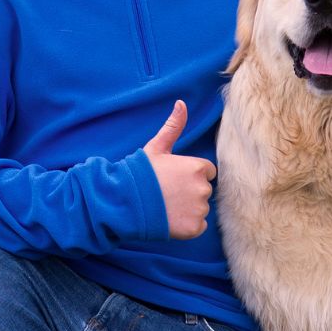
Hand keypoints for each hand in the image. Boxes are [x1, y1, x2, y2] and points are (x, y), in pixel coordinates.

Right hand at [144, 100, 216, 238]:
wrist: (126, 203)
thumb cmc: (140, 174)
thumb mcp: (156, 147)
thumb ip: (173, 126)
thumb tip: (181, 102)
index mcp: (197, 167)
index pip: (206, 172)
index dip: (189, 175)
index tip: (173, 179)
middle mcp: (203, 188)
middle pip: (203, 191)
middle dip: (189, 192)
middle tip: (167, 193)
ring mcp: (199, 209)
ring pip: (200, 209)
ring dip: (187, 210)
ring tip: (165, 207)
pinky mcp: (194, 228)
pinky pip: (198, 227)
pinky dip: (186, 226)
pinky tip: (169, 220)